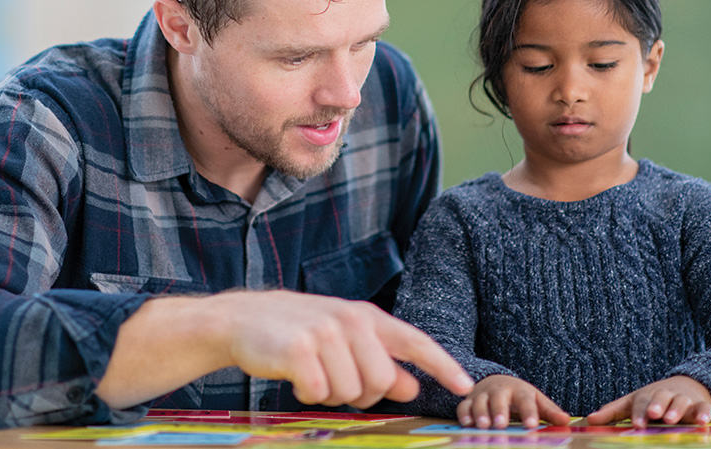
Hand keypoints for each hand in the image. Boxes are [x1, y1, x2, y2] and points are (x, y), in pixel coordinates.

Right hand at [224, 290, 474, 407]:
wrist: (244, 319)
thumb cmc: (300, 332)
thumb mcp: (344, 340)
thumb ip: (380, 361)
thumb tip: (411, 386)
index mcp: (366, 316)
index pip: (414, 341)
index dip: (442, 365)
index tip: (466, 386)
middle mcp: (350, 320)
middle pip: (381, 382)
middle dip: (361, 393)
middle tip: (335, 378)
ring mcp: (325, 332)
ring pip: (350, 393)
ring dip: (330, 394)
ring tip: (312, 371)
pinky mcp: (300, 349)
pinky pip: (319, 394)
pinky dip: (308, 393)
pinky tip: (295, 375)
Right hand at [455, 374, 570, 428]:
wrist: (496, 381)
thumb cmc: (519, 396)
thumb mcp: (536, 400)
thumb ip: (549, 411)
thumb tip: (566, 421)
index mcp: (519, 391)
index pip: (526, 400)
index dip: (529, 412)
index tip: (532, 424)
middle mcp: (499, 391)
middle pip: (499, 398)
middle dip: (500, 411)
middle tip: (502, 424)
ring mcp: (483, 395)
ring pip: (480, 402)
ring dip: (481, 413)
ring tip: (484, 425)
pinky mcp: (469, 400)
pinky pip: (464, 406)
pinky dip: (464, 414)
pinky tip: (466, 423)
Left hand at [587, 376, 710, 426]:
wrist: (684, 385)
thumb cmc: (652, 399)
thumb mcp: (632, 403)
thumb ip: (612, 412)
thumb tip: (589, 420)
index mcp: (646, 396)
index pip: (640, 402)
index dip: (639, 413)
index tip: (637, 424)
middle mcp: (664, 395)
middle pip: (660, 398)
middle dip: (657, 406)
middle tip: (654, 415)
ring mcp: (683, 399)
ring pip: (680, 402)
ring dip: (676, 410)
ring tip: (672, 420)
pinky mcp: (700, 405)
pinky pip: (703, 408)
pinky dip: (704, 414)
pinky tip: (703, 422)